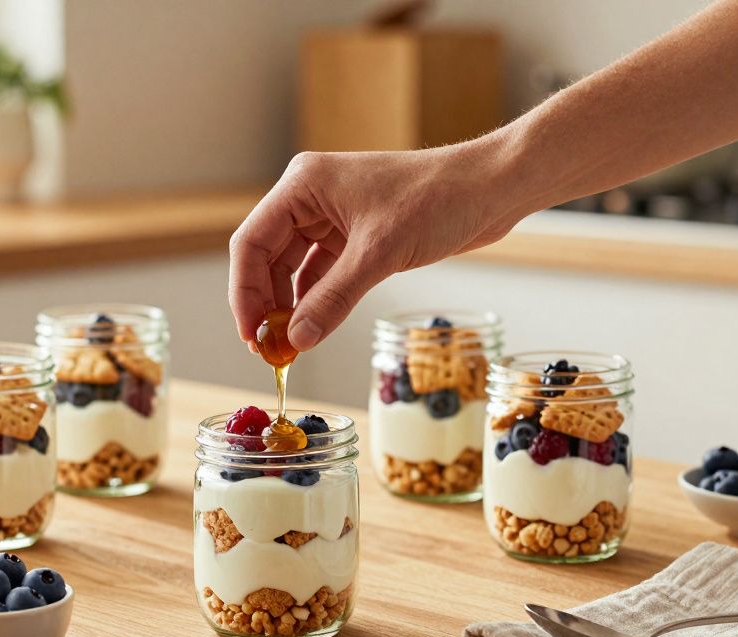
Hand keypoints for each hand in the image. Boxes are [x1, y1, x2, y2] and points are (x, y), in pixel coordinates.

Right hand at [227, 139, 520, 350]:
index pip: (252, 243)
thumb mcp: (379, 254)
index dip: (245, 293)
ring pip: (293, 269)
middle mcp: (311, 198)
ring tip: (290, 346)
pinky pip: (322, 274)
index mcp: (303, 185)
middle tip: (269, 349)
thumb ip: (333, 299)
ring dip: (291, 306)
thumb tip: (296, 341)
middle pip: (267, 259)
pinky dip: (317, 301)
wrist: (492, 188)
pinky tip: (315, 327)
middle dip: (266, 304)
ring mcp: (333, 217)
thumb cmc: (438, 199)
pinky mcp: (357, 236)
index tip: (251, 334)